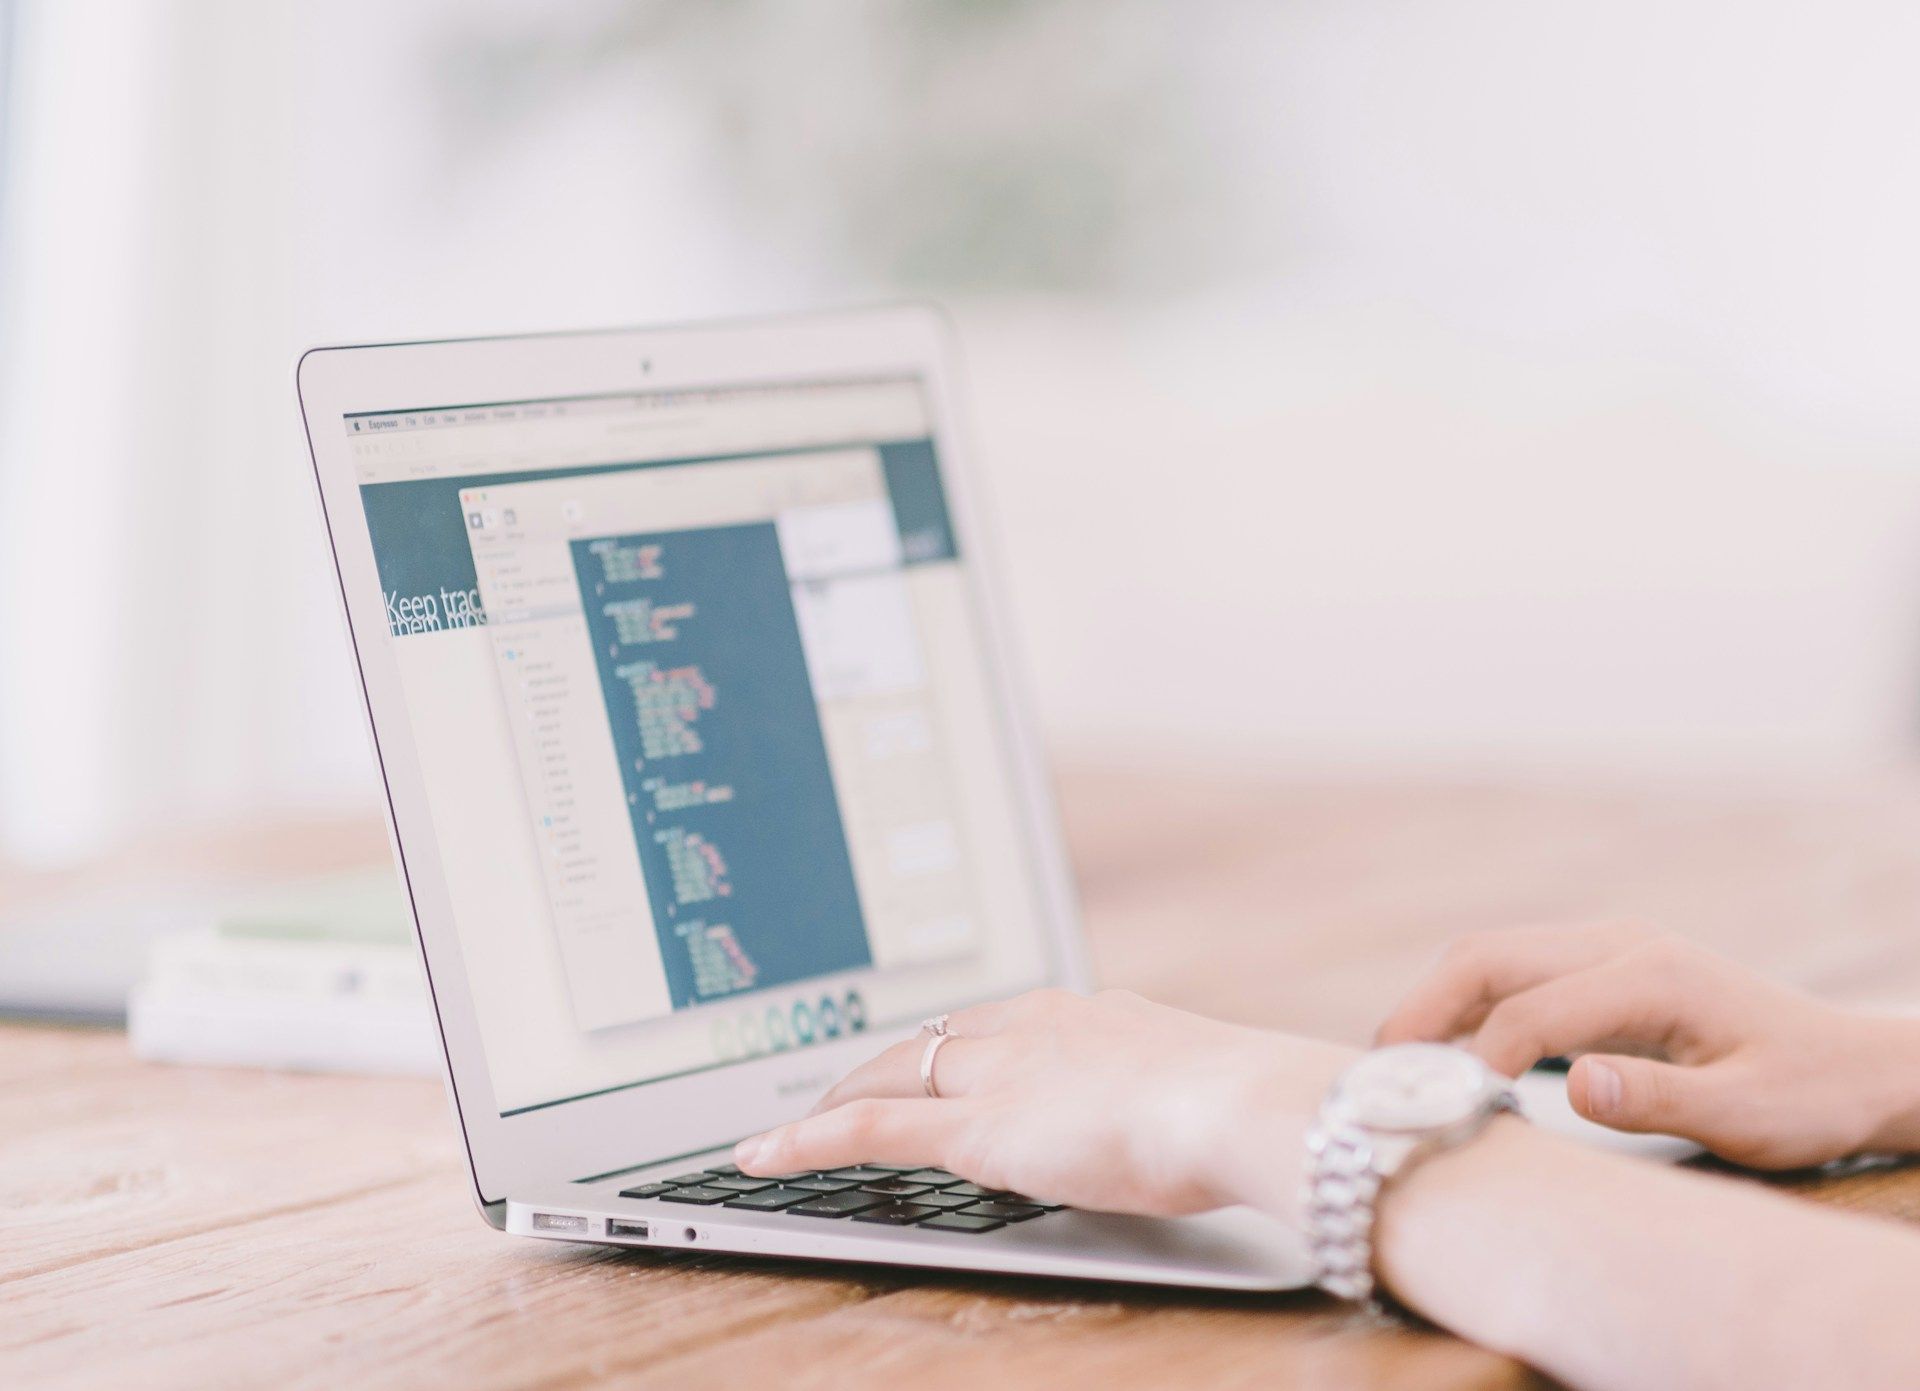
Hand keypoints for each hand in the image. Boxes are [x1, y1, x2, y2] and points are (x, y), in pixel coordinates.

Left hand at [735, 988, 1356, 1216]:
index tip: (931, 1058)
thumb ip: (1158, 1093)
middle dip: (878, 1063)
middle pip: (928, 1040)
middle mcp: (1029, 1026)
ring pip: (890, 1074)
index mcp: (1084, 1012)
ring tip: (797, 1123)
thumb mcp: (1193, 1088)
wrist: (1241, 1104)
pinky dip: (809, 1140)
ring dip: (837, 1097)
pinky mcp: (975, 1127)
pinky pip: (868, 1128)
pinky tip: (765, 1156)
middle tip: (840, 1086)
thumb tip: (1166, 1114)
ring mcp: (998, 1072)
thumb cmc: (1243, 1106)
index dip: (946, 1045)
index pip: (990, 1022)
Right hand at [1376, 923, 1919, 1167]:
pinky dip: (1465, 1006)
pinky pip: (1512, 975)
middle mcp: (1621, 944)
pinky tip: (1446, 1054)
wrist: (1850, 1066)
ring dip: (1435, 1003)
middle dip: (1422, 1009)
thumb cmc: (1804, 1096)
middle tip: (1377, 1071)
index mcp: (1651, 974)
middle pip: (1488, 957)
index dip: (1474, 1060)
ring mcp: (1607, 950)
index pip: (1529, 1011)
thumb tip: (1573, 1086)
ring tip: (1396, 1065)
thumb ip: (1659, 1101)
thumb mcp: (1747, 1116)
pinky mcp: (1600, 969)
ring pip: (1490, 957)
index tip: (1440, 1113)